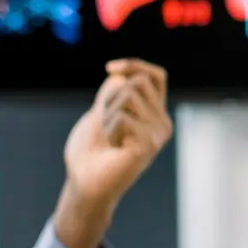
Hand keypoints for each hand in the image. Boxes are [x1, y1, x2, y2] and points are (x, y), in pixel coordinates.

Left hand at [55, 60, 172, 247]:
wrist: (85, 182)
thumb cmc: (92, 149)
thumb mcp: (102, 110)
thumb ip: (114, 90)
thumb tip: (122, 74)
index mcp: (154, 113)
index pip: (155, 76)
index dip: (135, 65)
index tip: (109, 69)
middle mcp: (162, 122)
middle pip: (138, 81)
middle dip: (111, 95)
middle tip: (103, 122)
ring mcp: (159, 134)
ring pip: (129, 95)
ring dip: (107, 113)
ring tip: (108, 137)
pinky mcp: (149, 145)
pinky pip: (123, 117)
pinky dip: (108, 129)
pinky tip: (111, 147)